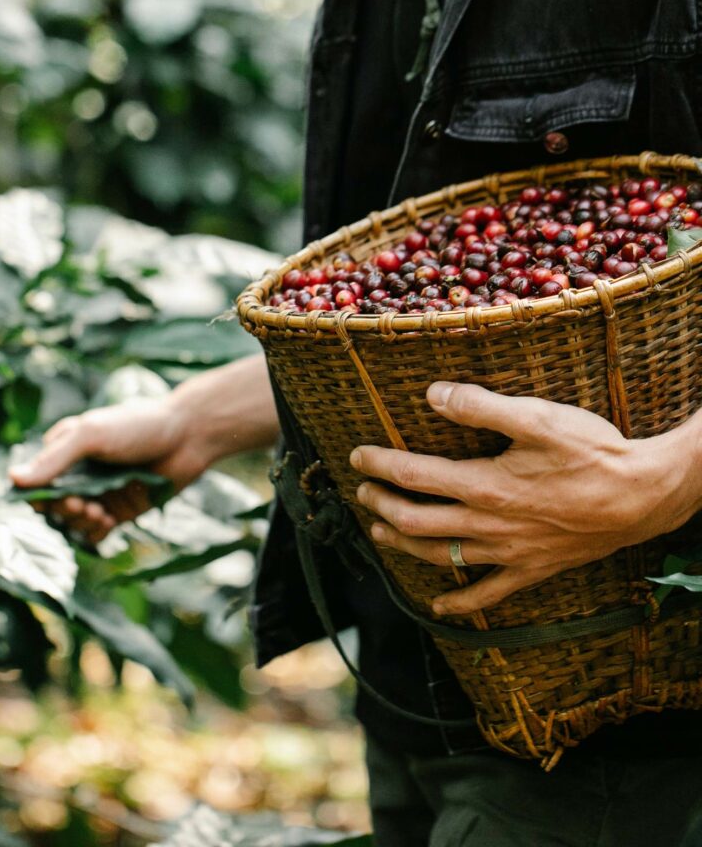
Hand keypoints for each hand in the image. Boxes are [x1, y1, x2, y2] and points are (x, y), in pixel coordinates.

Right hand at [9, 398, 210, 543]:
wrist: (188, 435)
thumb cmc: (137, 425)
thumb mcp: (91, 434)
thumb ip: (55, 458)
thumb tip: (13, 479)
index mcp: (66, 451)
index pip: (37, 481)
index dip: (38, 496)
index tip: (52, 499)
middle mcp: (80, 474)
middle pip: (54, 506)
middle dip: (63, 510)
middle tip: (82, 505)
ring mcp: (100, 493)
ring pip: (74, 522)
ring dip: (80, 523)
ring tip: (99, 513)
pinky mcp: (121, 510)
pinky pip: (98, 532)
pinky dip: (97, 533)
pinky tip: (108, 522)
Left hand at [350, 381, 701, 614]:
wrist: (645, 496)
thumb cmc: (592, 452)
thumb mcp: (537, 417)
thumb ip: (480, 405)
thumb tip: (432, 394)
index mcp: (484, 485)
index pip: (414, 475)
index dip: (380, 465)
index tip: (357, 457)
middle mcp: (489, 524)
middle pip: (417, 520)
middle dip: (381, 506)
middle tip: (361, 493)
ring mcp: (509, 552)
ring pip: (441, 556)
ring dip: (404, 545)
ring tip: (379, 533)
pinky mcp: (533, 569)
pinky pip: (488, 595)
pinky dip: (460, 602)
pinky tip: (439, 606)